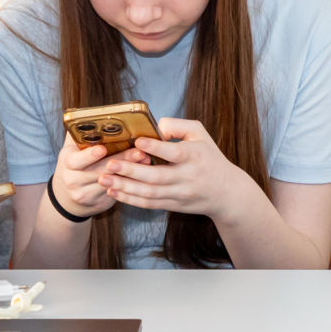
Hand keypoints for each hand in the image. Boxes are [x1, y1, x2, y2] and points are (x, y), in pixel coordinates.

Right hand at [50, 133, 140, 219]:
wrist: (67, 197)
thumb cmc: (76, 164)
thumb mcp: (72, 148)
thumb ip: (80, 132)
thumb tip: (91, 114)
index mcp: (67, 161)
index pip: (75, 159)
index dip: (89, 155)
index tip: (103, 148)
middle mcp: (72, 179)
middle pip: (98, 171)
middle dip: (120, 161)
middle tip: (139, 152)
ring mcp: (84, 193)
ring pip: (110, 183)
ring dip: (130, 173)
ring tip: (146, 160)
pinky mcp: (96, 203)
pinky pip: (115, 193)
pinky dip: (130, 183)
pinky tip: (144, 175)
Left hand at [99, 116, 251, 221]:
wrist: (226, 192)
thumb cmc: (209, 157)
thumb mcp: (200, 134)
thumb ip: (178, 125)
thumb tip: (154, 127)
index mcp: (195, 156)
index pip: (175, 153)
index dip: (156, 148)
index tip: (137, 142)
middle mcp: (187, 177)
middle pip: (157, 177)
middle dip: (131, 171)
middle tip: (110, 164)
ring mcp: (180, 194)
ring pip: (149, 193)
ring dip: (125, 187)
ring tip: (104, 179)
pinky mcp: (174, 205)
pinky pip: (149, 204)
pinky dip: (130, 199)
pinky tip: (114, 191)